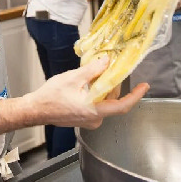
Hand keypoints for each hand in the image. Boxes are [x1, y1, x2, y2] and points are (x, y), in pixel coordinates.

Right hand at [24, 57, 147, 129]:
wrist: (36, 110)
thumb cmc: (51, 97)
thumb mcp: (73, 78)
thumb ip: (93, 70)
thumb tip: (108, 61)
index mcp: (94, 110)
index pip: (122, 106)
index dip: (135, 96)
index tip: (144, 86)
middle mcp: (94, 119)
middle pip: (112, 100)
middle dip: (112, 83)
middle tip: (108, 67)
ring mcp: (89, 120)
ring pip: (104, 101)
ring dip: (102, 87)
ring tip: (92, 74)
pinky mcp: (84, 118)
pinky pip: (96, 104)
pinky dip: (95, 93)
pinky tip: (85, 84)